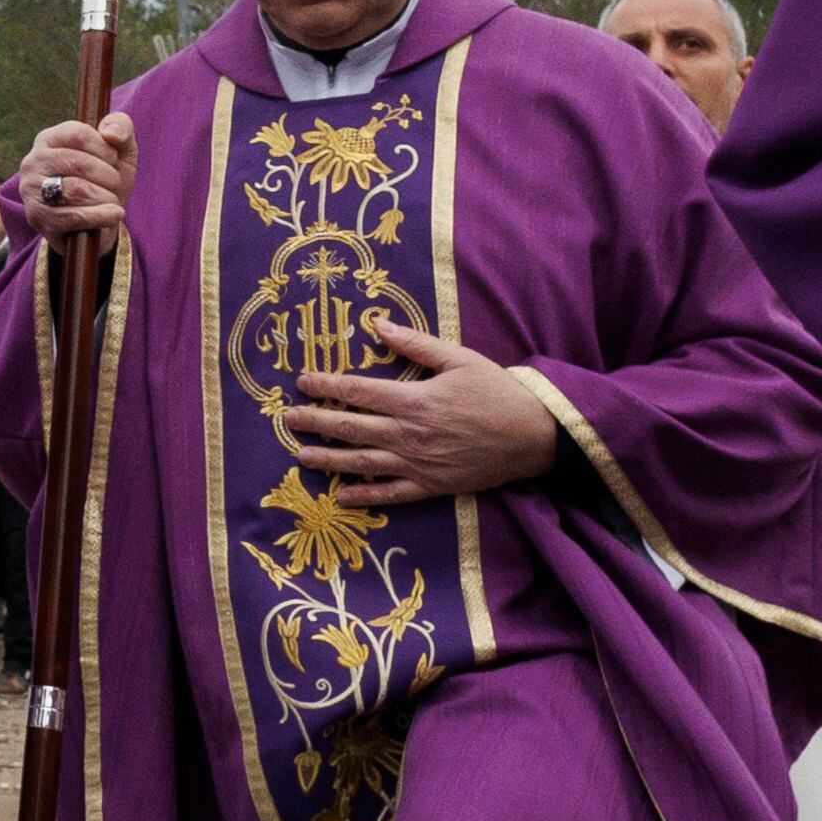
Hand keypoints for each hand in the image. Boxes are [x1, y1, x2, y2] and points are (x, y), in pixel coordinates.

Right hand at [10, 113, 138, 244]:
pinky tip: (115, 214)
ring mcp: (31, 190)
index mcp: (49, 138)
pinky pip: (73, 215)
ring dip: (105, 196)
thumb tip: (111, 134)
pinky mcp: (37, 217)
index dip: (105, 149)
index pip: (79, 135)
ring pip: (75, 190)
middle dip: (108, 176)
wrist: (96, 223)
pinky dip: (99, 216)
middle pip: (78, 163)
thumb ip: (121, 127)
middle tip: (115, 184)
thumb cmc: (105, 179)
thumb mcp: (120, 149)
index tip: (114, 160)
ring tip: (113, 201)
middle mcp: (33, 161)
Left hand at [288, 315, 558, 507]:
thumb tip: (377, 324)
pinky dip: (364, 496)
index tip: (302, 383)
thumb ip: (415, 344)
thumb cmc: (496, 391)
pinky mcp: (431, 486)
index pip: (358, 391)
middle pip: (352, 428)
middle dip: (316, 422)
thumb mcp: (458, 358)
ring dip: (329, 459)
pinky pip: (391, 495)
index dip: (327, 386)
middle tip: (288, 420)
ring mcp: (418, 464)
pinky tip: (340, 496)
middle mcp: (409, 434)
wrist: (532, 435)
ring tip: (301, 456)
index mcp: (414, 399)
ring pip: (363, 463)